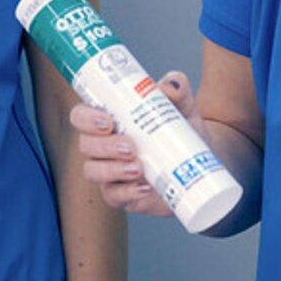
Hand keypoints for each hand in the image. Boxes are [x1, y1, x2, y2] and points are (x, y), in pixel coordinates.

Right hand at [69, 70, 200, 216]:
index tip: (107, 120)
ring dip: (112, 169)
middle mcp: (103, 145)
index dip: (86, 118)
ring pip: (92, 171)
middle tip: (130, 146)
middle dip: (104, 145)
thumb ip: (178, 90)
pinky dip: (128, 192)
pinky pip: (113, 196)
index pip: (81, 116)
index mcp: (109, 120)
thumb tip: (171, 84)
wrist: (199, 164)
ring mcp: (109, 172)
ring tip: (138, 167)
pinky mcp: (122, 194)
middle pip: (85, 144)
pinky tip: (145, 187)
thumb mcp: (182, 108)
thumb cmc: (180, 133)